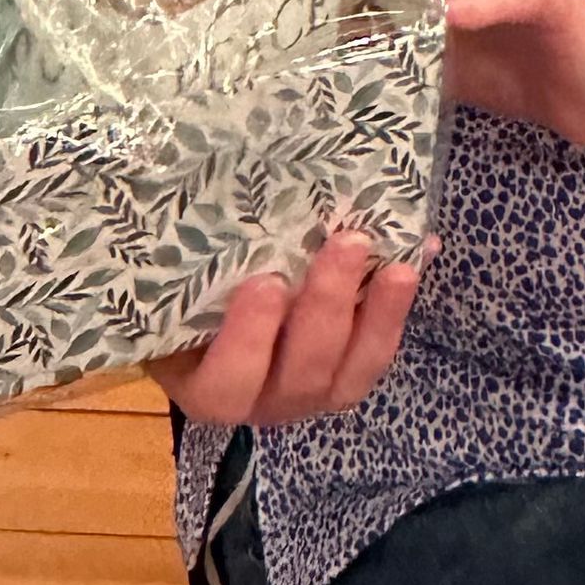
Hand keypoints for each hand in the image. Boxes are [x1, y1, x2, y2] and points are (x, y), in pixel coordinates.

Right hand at [149, 230, 425, 423]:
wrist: (208, 302)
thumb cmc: (177, 288)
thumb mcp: (165, 280)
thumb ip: (177, 257)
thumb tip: (163, 184)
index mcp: (203, 385)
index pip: (224, 384)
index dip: (248, 340)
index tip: (264, 283)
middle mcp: (259, 400)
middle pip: (299, 376)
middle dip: (328, 309)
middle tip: (346, 242)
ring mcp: (308, 391)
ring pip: (349, 374)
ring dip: (377, 317)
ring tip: (399, 263)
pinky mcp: (346, 371)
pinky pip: (377, 351)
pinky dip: (398, 305)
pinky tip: (421, 254)